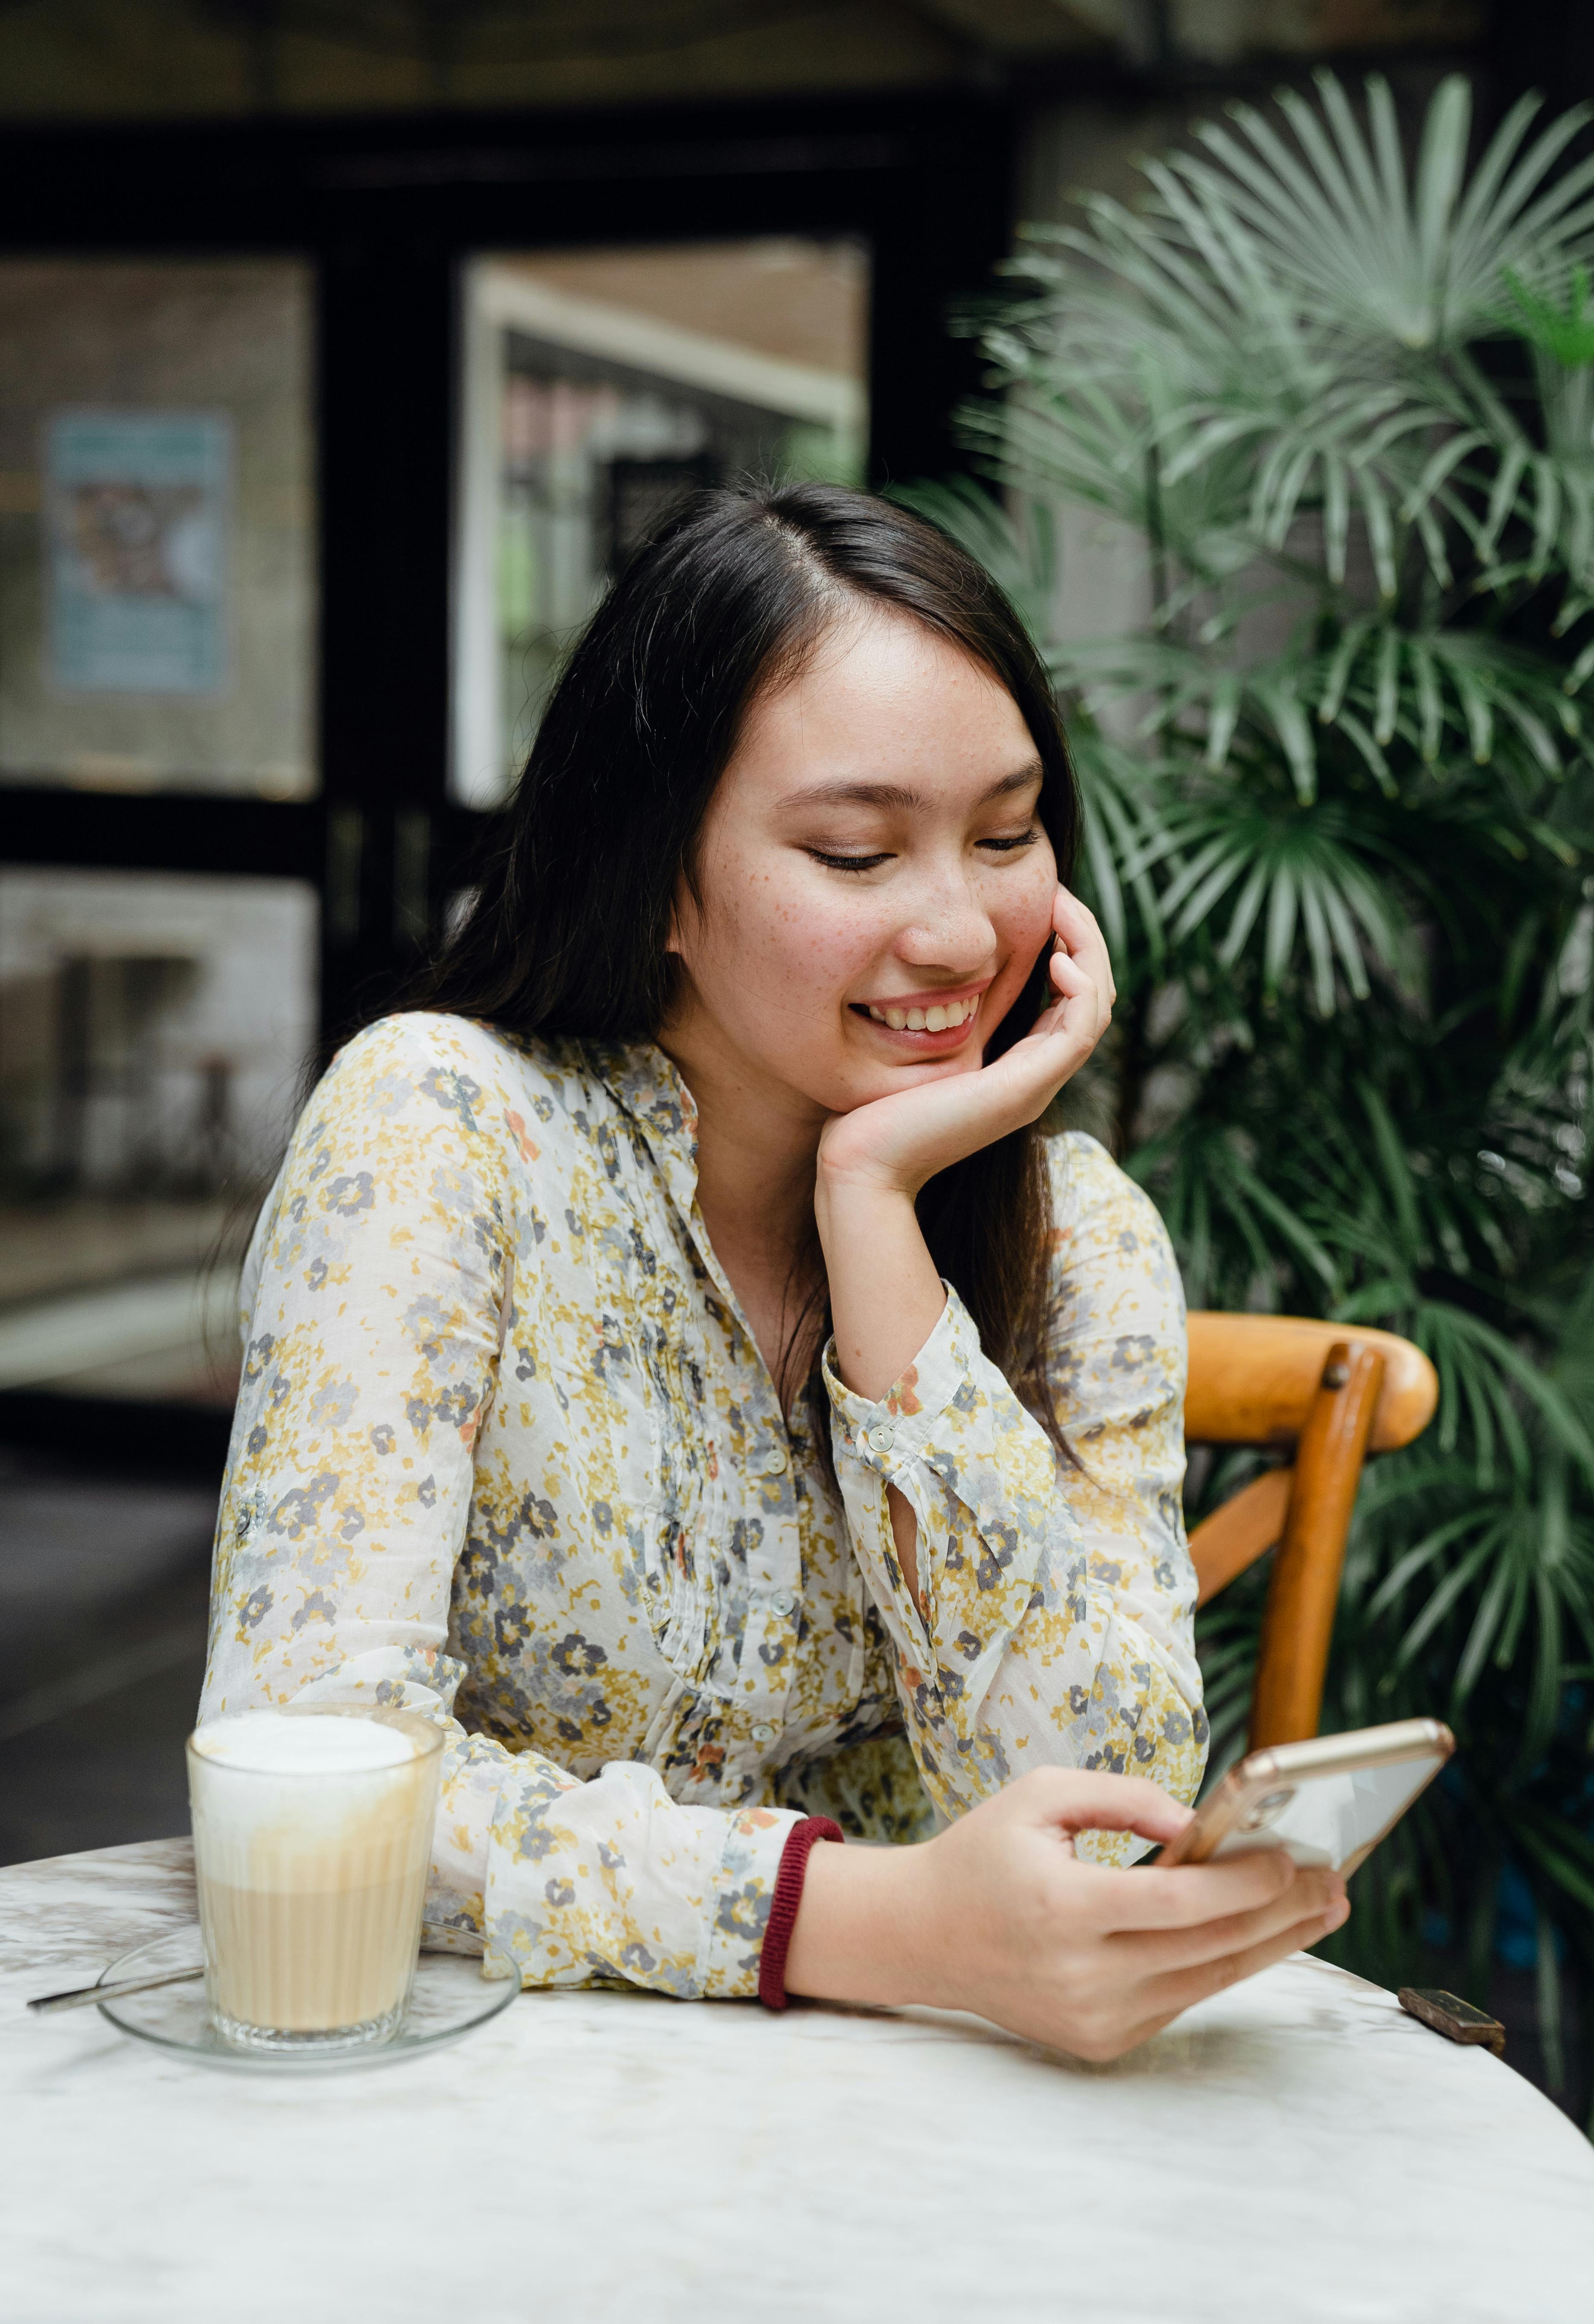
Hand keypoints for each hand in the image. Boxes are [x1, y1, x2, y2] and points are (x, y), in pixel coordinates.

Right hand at [785, 1767, 1349, 2062]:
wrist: (923, 1936)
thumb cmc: (984, 1855)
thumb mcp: (1041, 1795)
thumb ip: (1124, 1798)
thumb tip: (1201, 1823)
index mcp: (1062, 1908)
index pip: (1180, 1903)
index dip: (1246, 1883)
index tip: (1295, 1855)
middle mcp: (1081, 1976)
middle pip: (1209, 1947)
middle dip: (1282, 1912)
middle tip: (1334, 1880)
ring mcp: (1093, 2019)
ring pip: (1207, 1980)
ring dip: (1271, 1943)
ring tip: (1321, 1908)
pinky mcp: (1101, 2041)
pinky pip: (1181, 1999)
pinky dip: (1223, 1963)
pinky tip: (1260, 1933)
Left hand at [816, 887, 1114, 1203]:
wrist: (862, 1167)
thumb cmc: (872, 1114)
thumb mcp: (913, 1049)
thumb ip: (936, 1018)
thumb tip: (928, 974)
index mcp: (1016, 1068)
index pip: (1069, 1000)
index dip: (1066, 946)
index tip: (1041, 903)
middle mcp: (1034, 1077)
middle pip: (1092, 997)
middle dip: (1083, 938)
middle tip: (1057, 894)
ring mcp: (1035, 1085)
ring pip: (1096, 1008)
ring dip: (1088, 951)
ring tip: (1061, 910)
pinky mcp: (1025, 1089)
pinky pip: (1080, 1031)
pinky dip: (1080, 988)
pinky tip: (1056, 957)